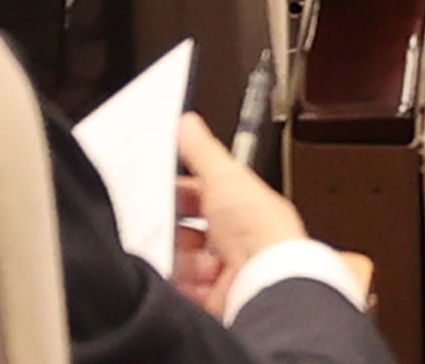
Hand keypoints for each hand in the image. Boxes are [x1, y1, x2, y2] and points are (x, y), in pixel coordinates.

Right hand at [171, 119, 354, 312]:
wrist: (265, 278)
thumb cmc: (260, 228)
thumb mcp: (225, 176)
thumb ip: (203, 151)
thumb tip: (188, 123)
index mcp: (247, 210)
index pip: (210, 198)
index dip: (185, 193)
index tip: (161, 190)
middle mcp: (239, 243)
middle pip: (195, 233)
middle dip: (175, 227)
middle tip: (160, 222)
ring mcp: (228, 274)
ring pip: (188, 262)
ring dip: (176, 256)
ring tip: (169, 248)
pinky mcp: (217, 301)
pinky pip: (186, 291)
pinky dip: (175, 283)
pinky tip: (170, 274)